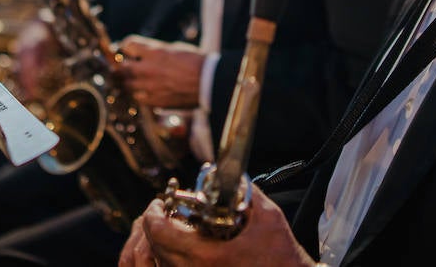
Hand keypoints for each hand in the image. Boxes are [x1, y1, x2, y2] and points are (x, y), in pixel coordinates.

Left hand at [117, 35, 203, 107]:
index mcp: (154, 52)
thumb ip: (156, 50)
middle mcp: (148, 69)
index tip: (128, 50)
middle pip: (122, 67)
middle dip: (121, 66)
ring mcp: (150, 86)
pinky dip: (139, 95)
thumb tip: (144, 52)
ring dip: (129, 81)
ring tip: (133, 80)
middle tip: (123, 66)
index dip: (127, 47)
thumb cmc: (195, 62)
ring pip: (127, 85)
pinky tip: (144, 92)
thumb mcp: (174, 48)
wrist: (208, 82)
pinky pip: (138, 98)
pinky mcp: (155, 101)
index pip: (127, 45)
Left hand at [118, 192, 314, 266]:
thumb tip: (231, 177)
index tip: (158, 204)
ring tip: (175, 230)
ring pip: (165, 264)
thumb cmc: (282, 258)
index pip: (160, 233)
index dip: (153, 215)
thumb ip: (246, 192)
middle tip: (164, 213)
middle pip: (157, 250)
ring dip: (164, 245)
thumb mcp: (267, 216)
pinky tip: (189, 250)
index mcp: (206, 255)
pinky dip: (175, 260)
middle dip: (157, 228)